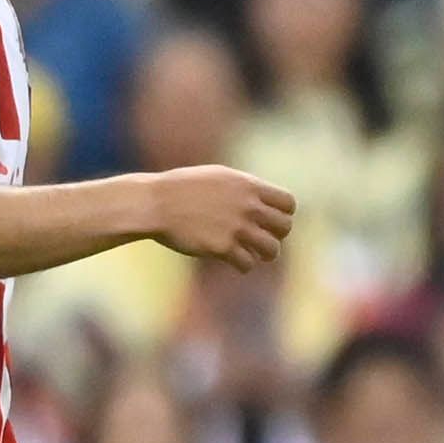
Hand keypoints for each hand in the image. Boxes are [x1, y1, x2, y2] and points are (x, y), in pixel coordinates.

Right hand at [147, 165, 299, 270]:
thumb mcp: (218, 177)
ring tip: (252, 252)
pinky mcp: (222, 247)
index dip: (283, 214)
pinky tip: (233, 260)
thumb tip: (263, 200)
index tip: (270, 220)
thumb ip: (243, 189)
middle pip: (285, 227)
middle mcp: (247, 206)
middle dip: (276, 235)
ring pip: (272, 249)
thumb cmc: (183, 189)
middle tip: (261, 238)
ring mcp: (236, 227)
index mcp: (248, 186)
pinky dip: (243, 265)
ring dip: (264, 254)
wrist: (155, 203)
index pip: (288, 203)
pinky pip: (248, 263)